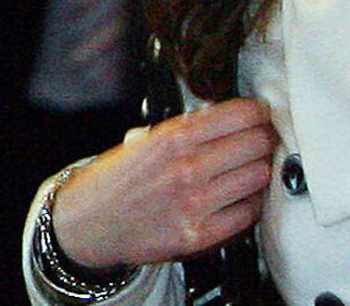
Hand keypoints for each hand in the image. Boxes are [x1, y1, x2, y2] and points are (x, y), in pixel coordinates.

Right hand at [49, 97, 274, 269]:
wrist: (85, 225)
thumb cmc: (111, 183)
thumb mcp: (142, 141)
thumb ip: (182, 131)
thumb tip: (227, 120)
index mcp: (171, 138)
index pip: (238, 115)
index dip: (258, 113)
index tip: (261, 115)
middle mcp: (186, 168)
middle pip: (255, 144)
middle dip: (264, 139)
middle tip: (263, 140)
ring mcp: (194, 203)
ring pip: (257, 177)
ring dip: (261, 170)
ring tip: (254, 167)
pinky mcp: (198, 235)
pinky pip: (247, 214)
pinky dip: (251, 203)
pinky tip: (243, 197)